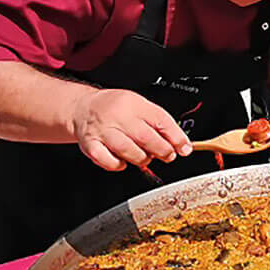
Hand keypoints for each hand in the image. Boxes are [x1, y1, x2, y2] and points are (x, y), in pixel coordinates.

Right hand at [69, 88, 191, 171]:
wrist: (85, 108)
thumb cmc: (116, 109)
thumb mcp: (141, 106)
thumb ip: (161, 124)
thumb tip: (182, 145)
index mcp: (134, 104)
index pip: (160, 120)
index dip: (176, 137)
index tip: (184, 148)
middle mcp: (117, 116)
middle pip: (145, 137)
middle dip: (162, 150)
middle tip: (168, 155)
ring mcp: (102, 131)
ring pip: (127, 150)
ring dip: (141, 158)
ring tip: (145, 157)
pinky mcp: (90, 145)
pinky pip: (107, 160)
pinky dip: (118, 165)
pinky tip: (123, 161)